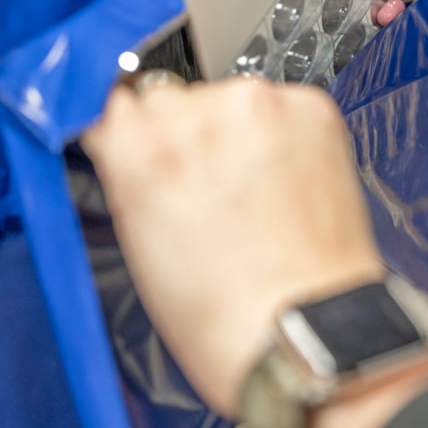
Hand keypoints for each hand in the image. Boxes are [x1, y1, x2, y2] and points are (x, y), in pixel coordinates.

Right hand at [82, 78, 384, 416]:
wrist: (304, 327)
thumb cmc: (222, 312)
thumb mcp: (138, 241)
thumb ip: (132, 174)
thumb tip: (137, 146)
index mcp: (139, 148)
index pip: (116, 103)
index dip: (134, 135)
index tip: (146, 152)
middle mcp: (198, 114)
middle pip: (176, 100)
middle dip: (190, 136)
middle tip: (213, 190)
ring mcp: (260, 105)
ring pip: (232, 102)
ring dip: (240, 134)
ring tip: (258, 195)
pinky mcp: (312, 108)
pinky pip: (285, 108)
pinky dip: (286, 136)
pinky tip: (290, 185)